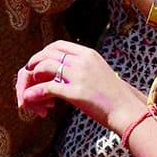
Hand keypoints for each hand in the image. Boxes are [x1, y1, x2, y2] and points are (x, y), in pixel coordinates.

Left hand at [15, 40, 145, 131]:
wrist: (127, 110)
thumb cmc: (113, 95)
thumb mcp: (98, 71)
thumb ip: (81, 67)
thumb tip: (61, 70)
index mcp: (87, 53)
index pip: (57, 45)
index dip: (43, 53)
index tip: (36, 63)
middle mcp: (82, 61)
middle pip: (47, 54)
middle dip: (33, 64)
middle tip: (28, 75)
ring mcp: (79, 76)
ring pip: (44, 68)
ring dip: (32, 79)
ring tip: (30, 89)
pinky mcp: (76, 93)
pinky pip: (47, 88)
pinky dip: (35, 93)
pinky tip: (30, 98)